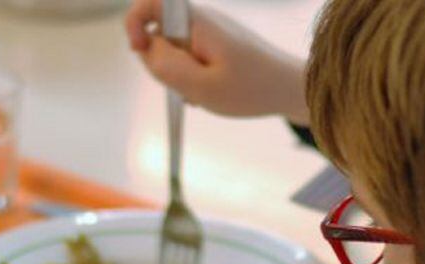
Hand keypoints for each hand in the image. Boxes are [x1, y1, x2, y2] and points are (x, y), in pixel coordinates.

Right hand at [124, 0, 308, 123]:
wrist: (290, 89)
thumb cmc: (252, 88)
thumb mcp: (203, 87)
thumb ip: (167, 67)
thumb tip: (146, 48)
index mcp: (197, 21)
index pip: (151, 1)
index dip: (134, 21)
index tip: (139, 49)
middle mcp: (202, 19)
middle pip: (158, 32)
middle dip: (161, 62)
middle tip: (185, 85)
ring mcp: (209, 31)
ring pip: (173, 49)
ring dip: (179, 74)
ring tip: (203, 92)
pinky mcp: (216, 44)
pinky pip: (190, 57)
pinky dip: (192, 77)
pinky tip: (211, 91)